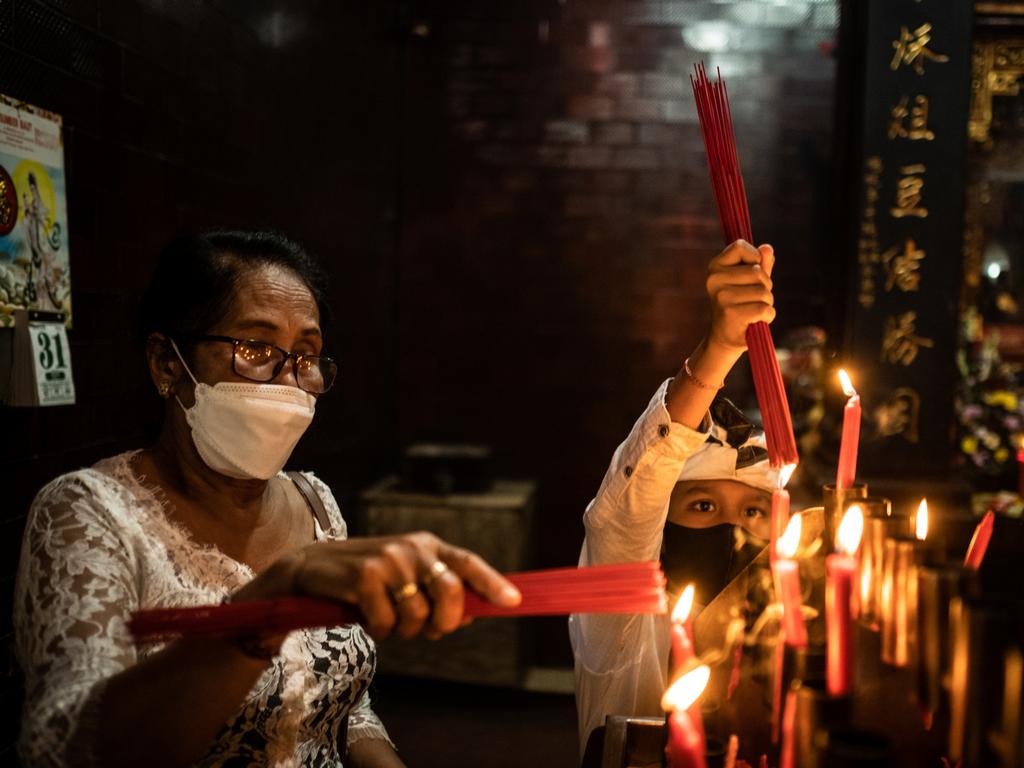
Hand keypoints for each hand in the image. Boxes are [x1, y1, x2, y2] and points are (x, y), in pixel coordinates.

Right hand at [233, 533, 520, 640]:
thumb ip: (437, 593)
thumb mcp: (404, 580)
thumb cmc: (364, 579)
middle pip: (451, 594)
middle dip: (443, 623)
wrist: (309, 569)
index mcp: (427, 545)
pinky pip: (387, 624)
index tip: (514, 602)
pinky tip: (365, 617)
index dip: (492, 583)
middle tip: (426, 631)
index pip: (467, 562)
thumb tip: (473, 614)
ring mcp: (388, 560)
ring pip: (418, 617)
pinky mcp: (364, 577)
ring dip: (403, 631)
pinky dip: (379, 631)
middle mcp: (412, 548)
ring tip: (385, 619)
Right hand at [705, 239, 775, 353]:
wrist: (724, 338)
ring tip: (753, 311)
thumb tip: (767, 248)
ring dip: (767, 303)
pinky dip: (767, 316)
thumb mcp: (749, 281)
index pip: (739, 246)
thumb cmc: (739, 305)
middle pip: (758, 272)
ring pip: (763, 292)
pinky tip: (756, 322)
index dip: (754, 258)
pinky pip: (764, 309)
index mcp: (715, 267)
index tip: (750, 273)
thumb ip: (759, 264)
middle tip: (753, 298)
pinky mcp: (731, 314)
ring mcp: (722, 297)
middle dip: (765, 286)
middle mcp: (714, 280)